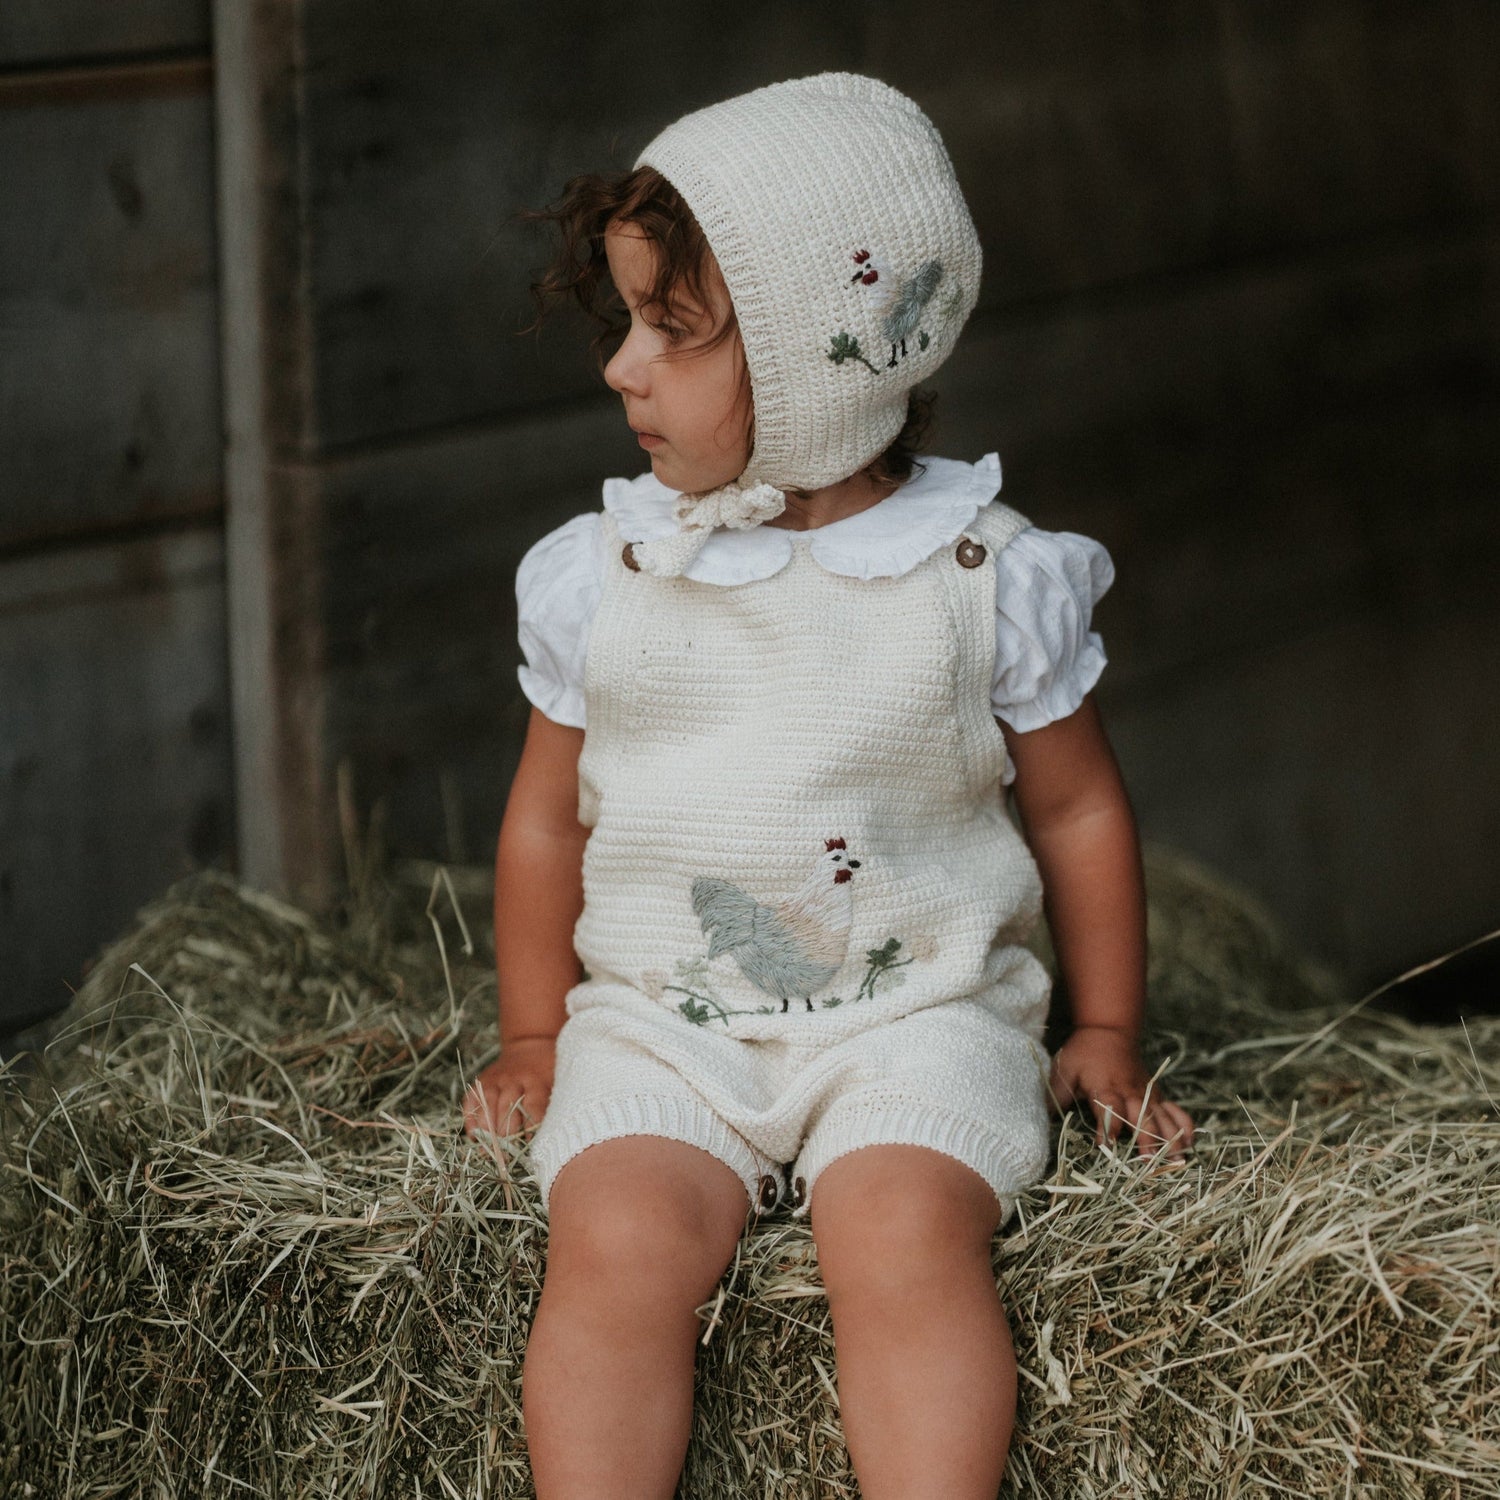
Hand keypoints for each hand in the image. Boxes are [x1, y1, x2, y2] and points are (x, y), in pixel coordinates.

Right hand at [462, 1037, 556, 1141]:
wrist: (530, 1045)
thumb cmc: (547, 1072)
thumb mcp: (556, 1084)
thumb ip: (551, 1107)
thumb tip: (550, 1139)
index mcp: (536, 1081)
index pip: (533, 1108)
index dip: (530, 1130)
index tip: (530, 1148)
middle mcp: (514, 1080)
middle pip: (507, 1109)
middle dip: (505, 1135)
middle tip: (505, 1157)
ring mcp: (495, 1080)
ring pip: (487, 1106)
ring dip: (486, 1130)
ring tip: (487, 1151)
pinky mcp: (481, 1081)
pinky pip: (471, 1101)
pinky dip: (470, 1119)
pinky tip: (473, 1136)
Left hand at [1049, 1026, 1193, 1158]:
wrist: (1109, 1031)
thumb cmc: (1083, 1053)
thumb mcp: (1065, 1069)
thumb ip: (1057, 1093)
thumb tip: (1042, 1117)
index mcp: (1105, 1088)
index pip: (1108, 1109)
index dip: (1107, 1128)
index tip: (1106, 1146)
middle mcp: (1130, 1093)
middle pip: (1142, 1118)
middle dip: (1147, 1141)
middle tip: (1151, 1164)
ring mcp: (1147, 1094)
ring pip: (1163, 1118)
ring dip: (1171, 1139)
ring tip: (1177, 1162)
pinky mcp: (1157, 1095)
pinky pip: (1175, 1111)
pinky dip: (1185, 1126)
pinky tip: (1191, 1144)